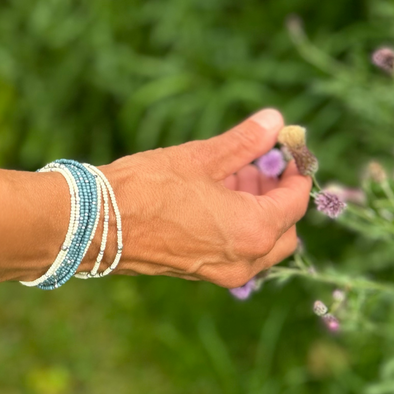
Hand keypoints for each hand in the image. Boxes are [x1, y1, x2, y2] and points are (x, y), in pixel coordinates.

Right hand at [100, 109, 310, 287]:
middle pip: (284, 230)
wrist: (97, 224)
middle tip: (259, 163)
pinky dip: (237, 226)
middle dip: (277, 195)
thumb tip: (274, 120)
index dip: (296, 172)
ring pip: (260, 243)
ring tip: (232, 175)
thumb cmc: (148, 188)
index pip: (295, 202)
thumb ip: (244, 142)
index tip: (287, 149)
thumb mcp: (201, 158)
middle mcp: (245, 260)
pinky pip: (236, 252)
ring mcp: (222, 273)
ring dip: (257, 211)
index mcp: (253, 230)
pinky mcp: (200, 273)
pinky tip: (212, 198)